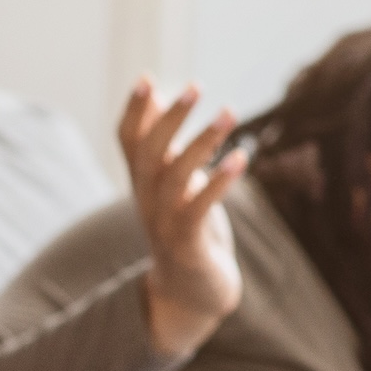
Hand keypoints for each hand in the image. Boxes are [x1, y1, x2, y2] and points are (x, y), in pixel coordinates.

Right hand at [117, 75, 245, 356]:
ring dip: (202, 143)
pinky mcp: (188, 245)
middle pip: (150, 153)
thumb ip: (162, 140)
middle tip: (196, 86)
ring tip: (230, 112)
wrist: (192, 293)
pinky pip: (199, 209)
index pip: (128, 140)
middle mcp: (146, 199)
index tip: (147, 77)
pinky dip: (219, 182)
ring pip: (175, 177)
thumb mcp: (171, 181)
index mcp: (142, 181)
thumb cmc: (185, 228)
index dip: (134, 110)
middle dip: (171, 118)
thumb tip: (154, 92)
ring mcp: (164, 223)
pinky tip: (242, 157)